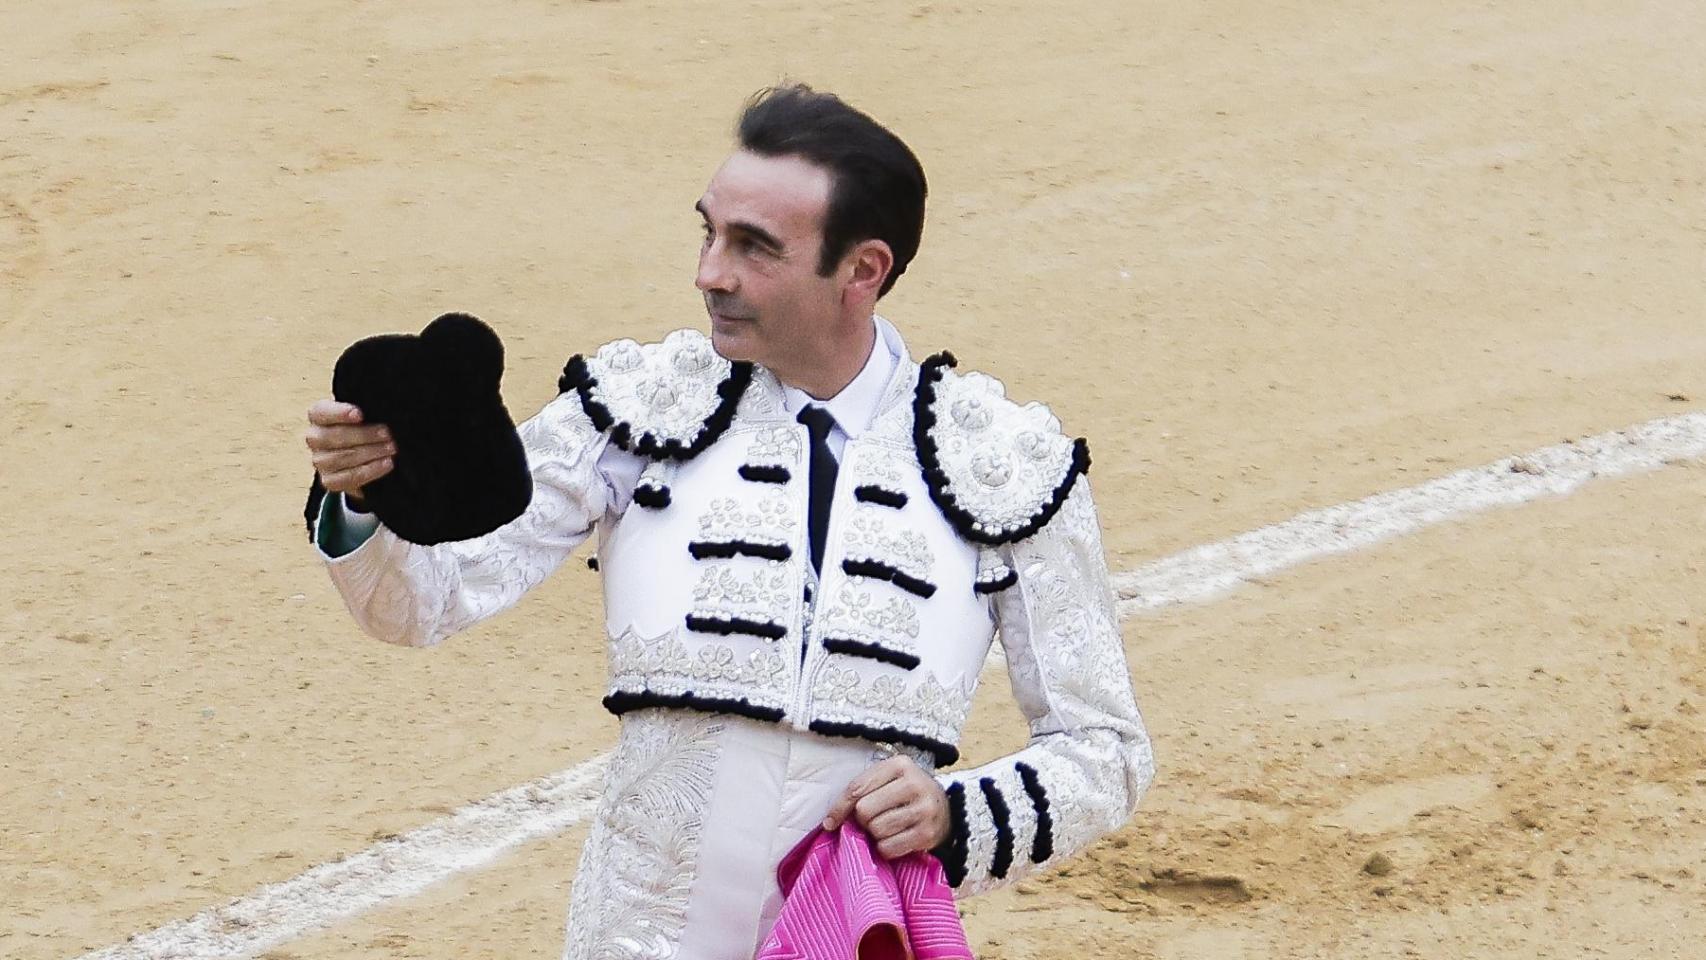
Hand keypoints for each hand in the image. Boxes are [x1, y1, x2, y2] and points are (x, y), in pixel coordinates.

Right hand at [304, 399, 395, 502]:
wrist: (365, 460)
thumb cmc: (364, 431)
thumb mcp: (364, 417)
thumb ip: (367, 412)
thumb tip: (382, 412)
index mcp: (318, 417)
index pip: (321, 412)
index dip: (339, 413)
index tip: (360, 414)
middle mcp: (315, 438)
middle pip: (334, 436)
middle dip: (364, 435)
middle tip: (387, 435)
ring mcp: (320, 461)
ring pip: (341, 458)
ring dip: (370, 453)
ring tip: (390, 449)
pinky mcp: (329, 480)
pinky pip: (347, 478)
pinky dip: (369, 471)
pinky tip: (385, 464)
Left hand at [820, 755, 950, 859]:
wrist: (945, 809)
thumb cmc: (905, 793)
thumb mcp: (887, 780)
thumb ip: (860, 791)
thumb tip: (830, 822)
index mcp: (900, 765)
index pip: (857, 788)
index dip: (839, 808)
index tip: (830, 822)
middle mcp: (915, 784)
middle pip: (865, 811)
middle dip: (863, 820)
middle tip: (873, 819)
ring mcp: (924, 810)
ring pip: (877, 830)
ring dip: (875, 834)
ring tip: (887, 827)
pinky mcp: (927, 834)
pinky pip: (889, 848)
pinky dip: (886, 848)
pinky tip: (896, 838)